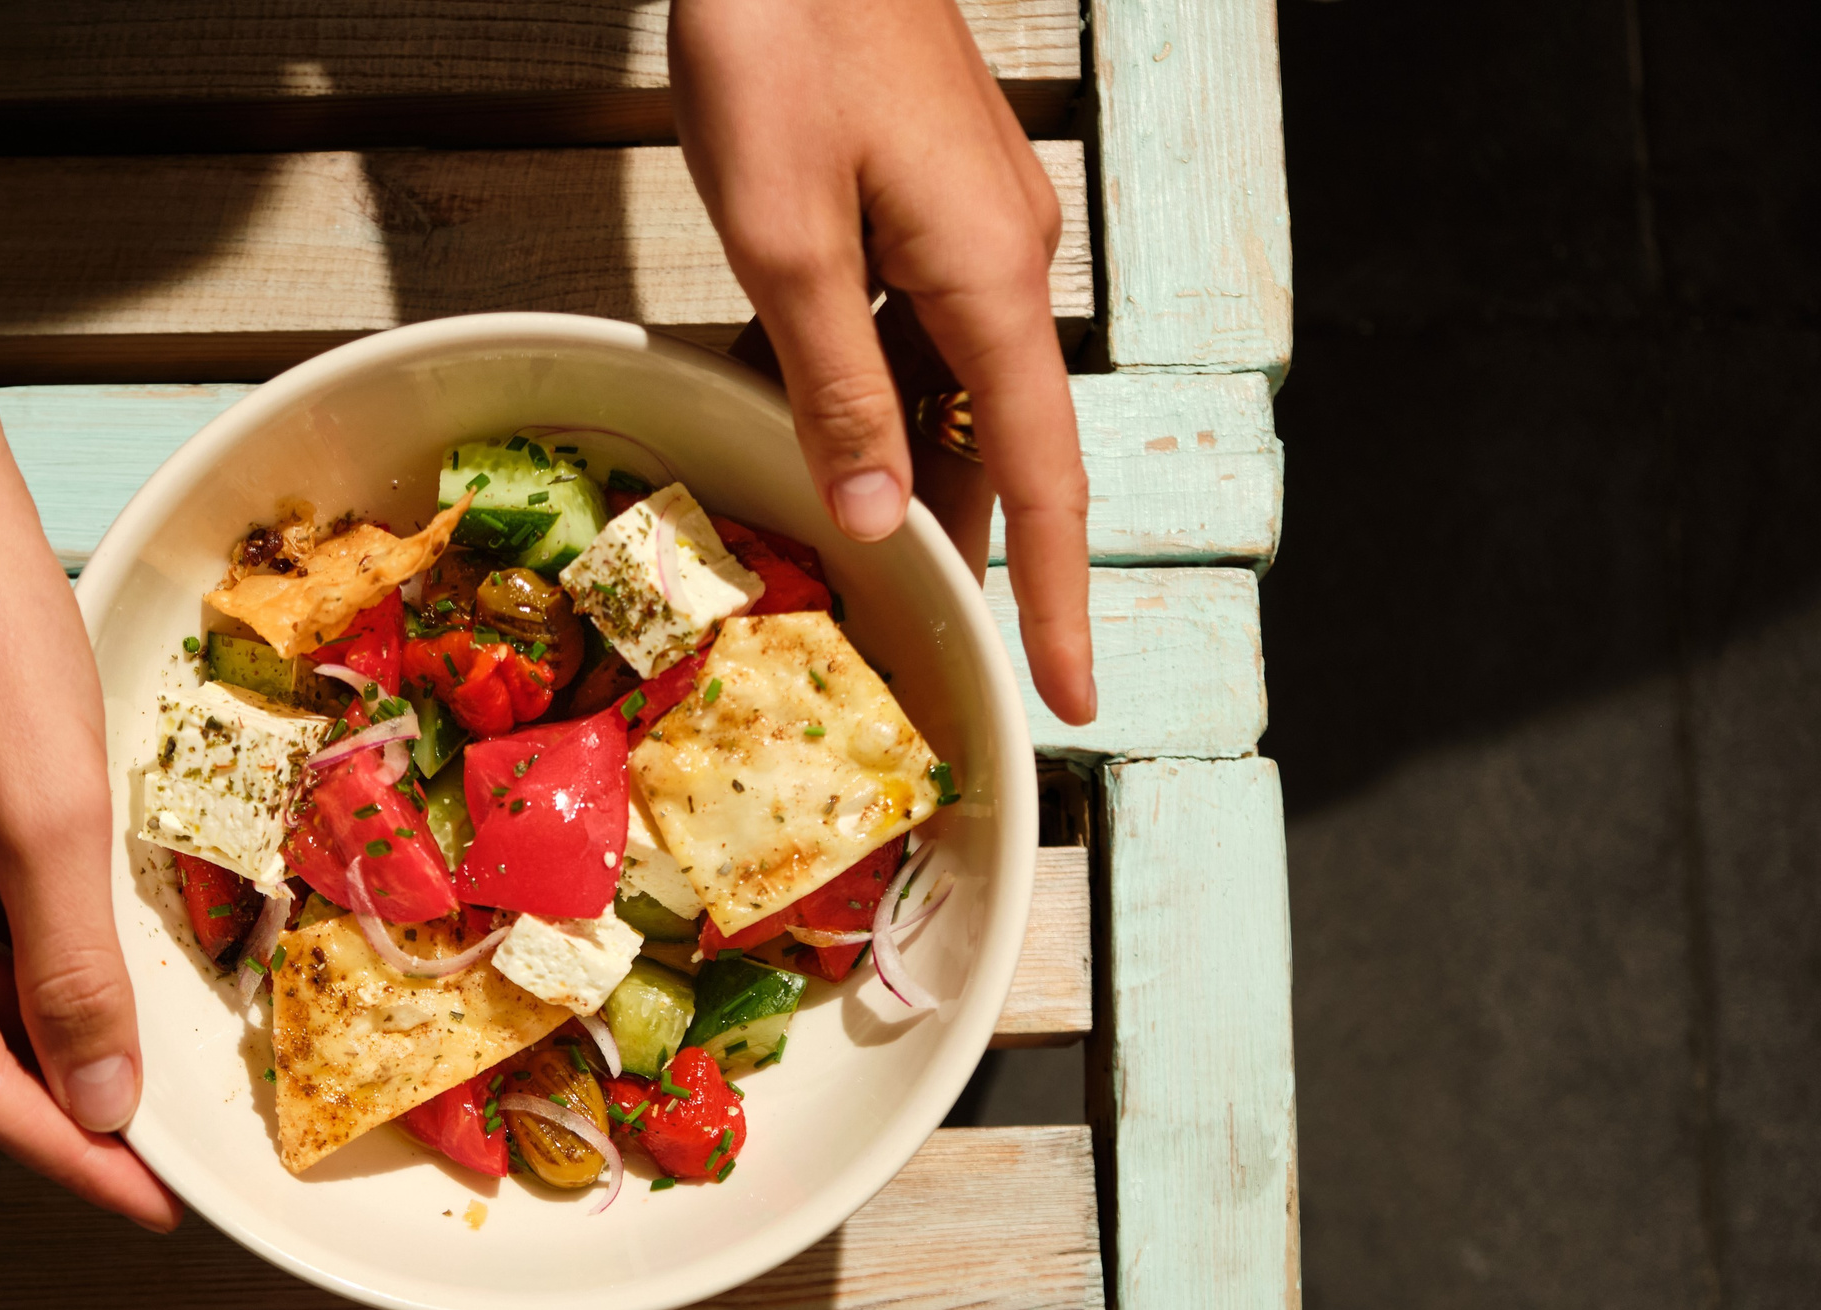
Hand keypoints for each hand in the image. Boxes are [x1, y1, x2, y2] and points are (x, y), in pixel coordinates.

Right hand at [0, 464, 180, 1231]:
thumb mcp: (49, 813)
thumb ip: (72, 972)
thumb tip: (99, 1101)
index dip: (67, 1149)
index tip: (151, 1204)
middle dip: (59, 1083)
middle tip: (164, 1144)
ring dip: (41, 1008)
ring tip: (142, 1050)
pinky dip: (14, 937)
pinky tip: (83, 946)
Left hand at [670, 0, 1095, 724]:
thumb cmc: (782, 38)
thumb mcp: (784, 236)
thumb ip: (834, 387)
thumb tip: (884, 519)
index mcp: (989, 279)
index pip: (1044, 476)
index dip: (1054, 596)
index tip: (1075, 697)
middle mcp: (1000, 262)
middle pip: (1001, 444)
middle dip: (972, 552)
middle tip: (936, 658)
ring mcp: (962, 227)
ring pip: (943, 390)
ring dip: (901, 471)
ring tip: (853, 567)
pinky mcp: (919, 200)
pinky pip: (901, 327)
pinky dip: (857, 390)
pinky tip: (791, 427)